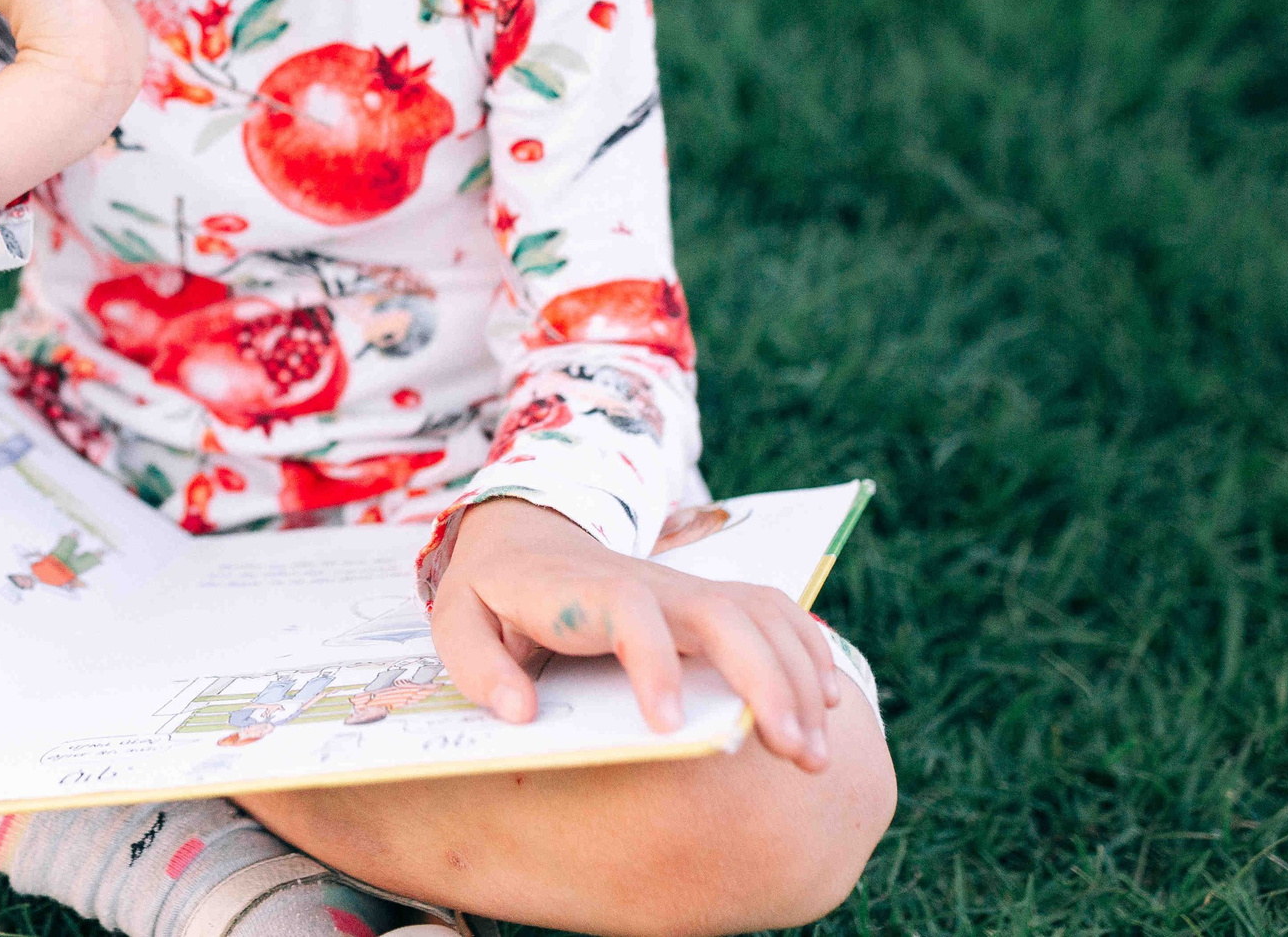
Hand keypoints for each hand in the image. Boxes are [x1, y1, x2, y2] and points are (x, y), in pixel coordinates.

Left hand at [431, 497, 843, 772]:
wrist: (522, 534)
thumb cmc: (493, 591)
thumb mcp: (456, 618)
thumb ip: (476, 664)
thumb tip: (520, 711)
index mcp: (584, 591)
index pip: (629, 612)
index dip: (653, 663)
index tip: (668, 725)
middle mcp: (647, 584)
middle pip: (721, 612)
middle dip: (765, 678)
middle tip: (791, 751)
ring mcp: (683, 589)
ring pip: (758, 614)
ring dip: (798, 676)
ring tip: (815, 753)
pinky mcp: (705, 599)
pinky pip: (772, 611)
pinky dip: (808, 649)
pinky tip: (830, 702)